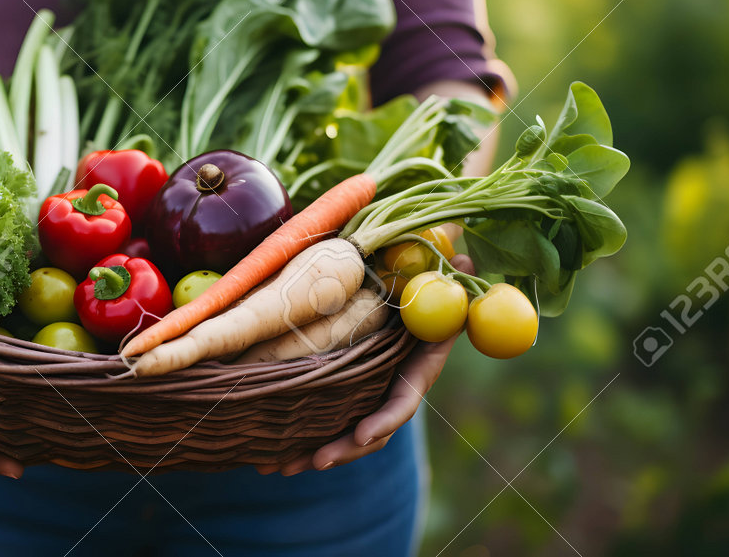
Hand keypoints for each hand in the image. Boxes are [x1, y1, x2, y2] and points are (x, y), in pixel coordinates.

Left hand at [256, 253, 475, 476]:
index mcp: (415, 368)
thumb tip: (460, 260)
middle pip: (371, 432)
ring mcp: (367, 395)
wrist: (408, 292)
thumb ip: (447, 276)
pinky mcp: (344, 394)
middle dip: (342, 449)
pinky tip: (268, 456)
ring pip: (344, 436)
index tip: (363, 435)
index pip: (403, 402)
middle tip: (313, 461)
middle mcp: (391, 388)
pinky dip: (300, 440)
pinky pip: (325, 423)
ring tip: (279, 468)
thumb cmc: (421, 284)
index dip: (385, 420)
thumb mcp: (435, 279)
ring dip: (313, 454)